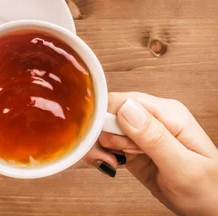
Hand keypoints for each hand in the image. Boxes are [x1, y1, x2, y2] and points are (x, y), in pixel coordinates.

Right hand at [87, 92, 217, 215]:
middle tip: (106, 158)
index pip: (123, 101)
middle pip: (109, 113)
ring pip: (104, 127)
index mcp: (169, 114)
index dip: (105, 119)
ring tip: (110, 164)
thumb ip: (154, 137)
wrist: (212, 210)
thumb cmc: (210, 191)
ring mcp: (143, 132)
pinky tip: (112, 164)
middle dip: (100, 135)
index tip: (102, 141)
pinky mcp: (134, 146)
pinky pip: (108, 141)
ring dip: (99, 146)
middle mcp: (154, 118)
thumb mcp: (183, 167)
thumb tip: (125, 108)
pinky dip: (103, 153)